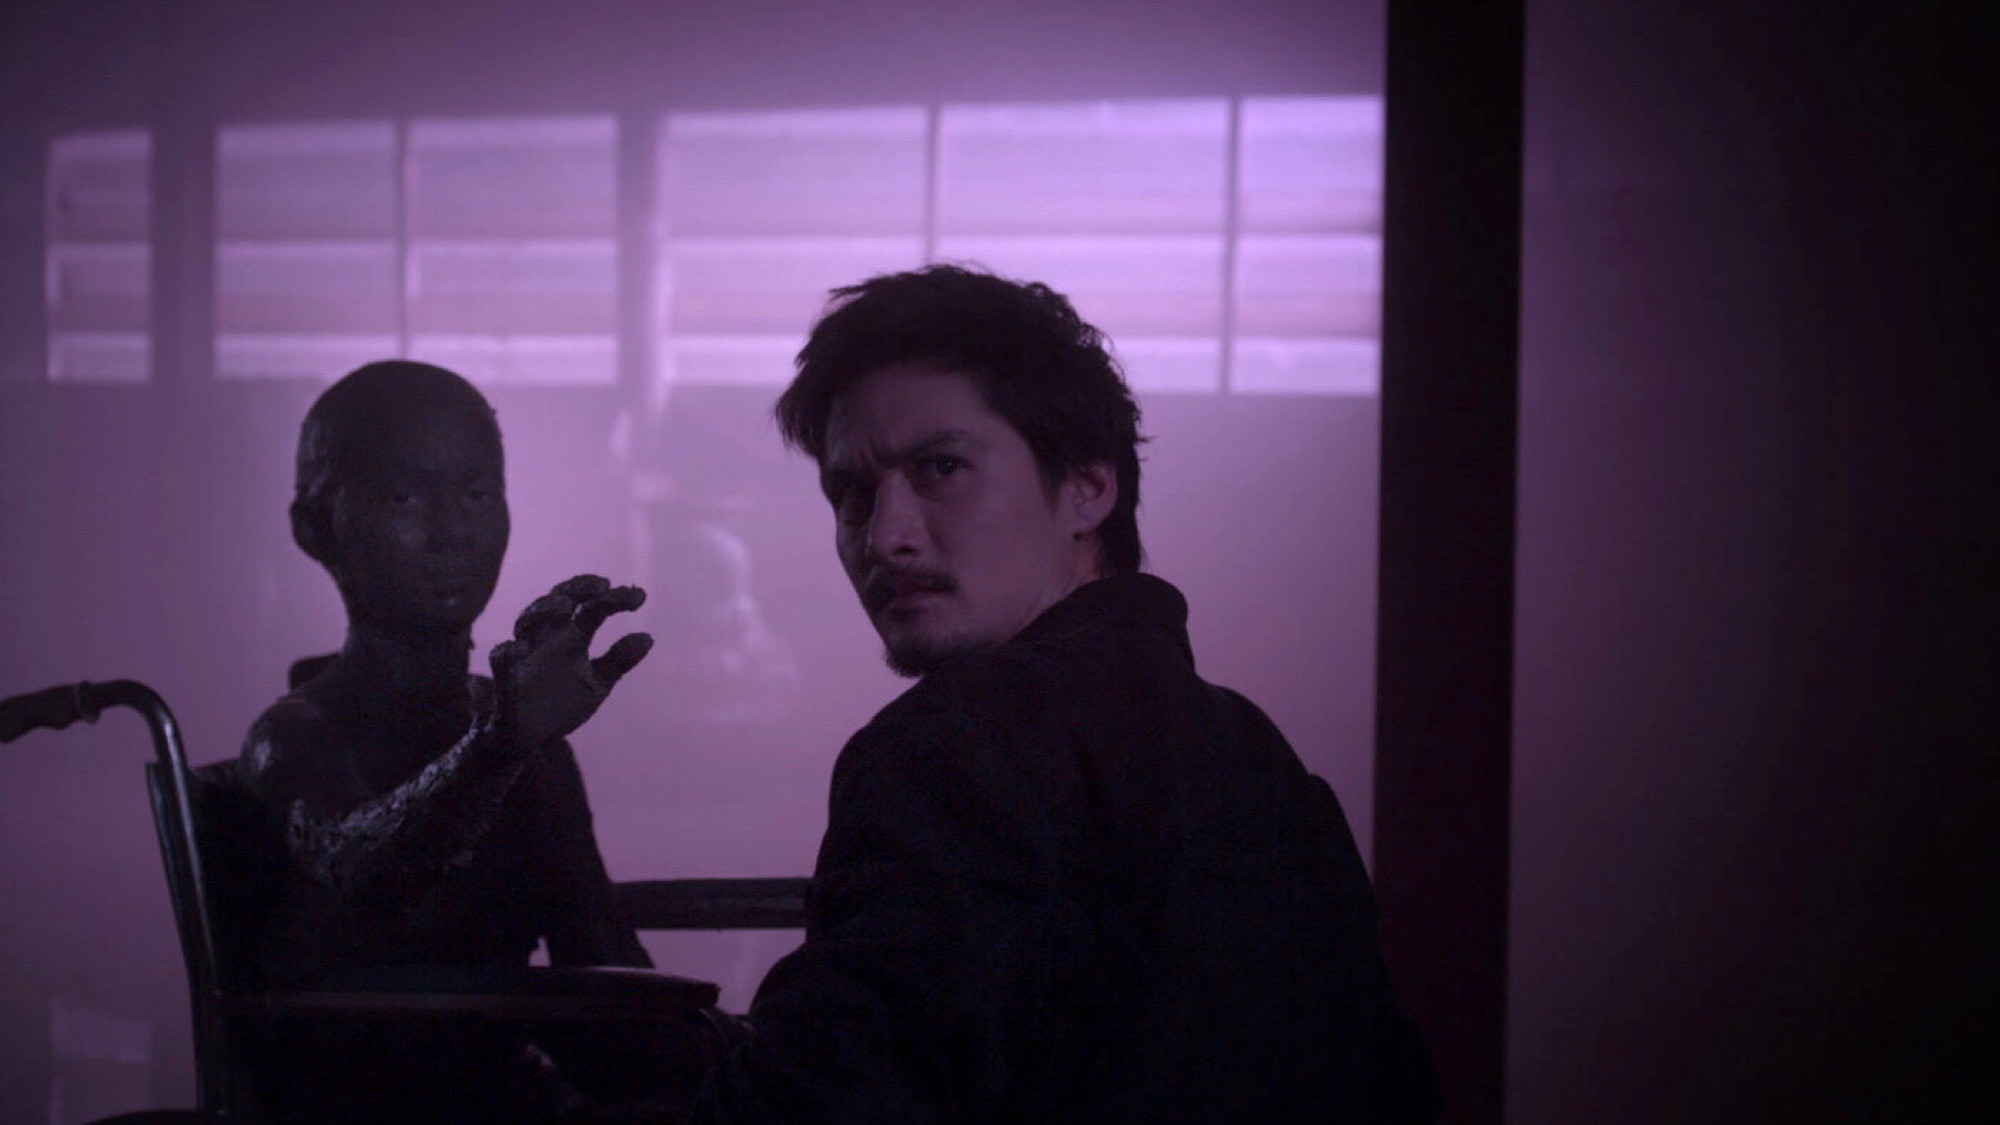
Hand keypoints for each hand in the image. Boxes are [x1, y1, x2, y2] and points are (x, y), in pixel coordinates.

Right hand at [490, 575, 652, 750]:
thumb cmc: (562, 703)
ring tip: (564, 606)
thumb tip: (648, 638)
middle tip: (602, 586)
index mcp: (572, 637)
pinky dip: (507, 653)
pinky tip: (518, 648)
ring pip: (526, 622)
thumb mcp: (598, 683)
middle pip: (557, 602)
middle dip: (577, 589)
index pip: (593, 607)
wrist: (530, 739)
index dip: (615, 598)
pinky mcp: (506, 679)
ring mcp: (525, 656)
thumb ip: (619, 660)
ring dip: (542, 610)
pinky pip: (501, 661)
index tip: (640, 596)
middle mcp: (548, 639)